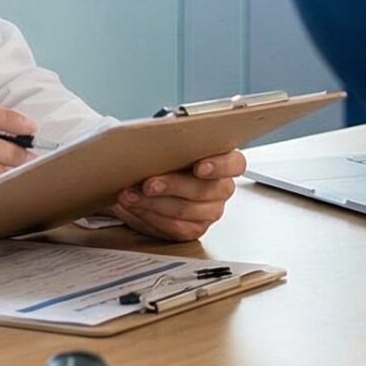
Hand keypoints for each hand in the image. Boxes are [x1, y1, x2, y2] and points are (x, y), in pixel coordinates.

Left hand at [111, 149, 245, 243]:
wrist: (149, 180)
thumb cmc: (165, 158)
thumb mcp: (170, 143)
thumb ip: (174, 140)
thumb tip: (159, 136)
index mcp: (225, 162)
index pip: (235, 164)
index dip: (218, 166)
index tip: (199, 167)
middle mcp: (221, 188)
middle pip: (204, 190)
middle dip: (172, 185)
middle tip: (148, 183)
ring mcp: (210, 211)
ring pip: (185, 210)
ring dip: (153, 202)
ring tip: (131, 194)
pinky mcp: (193, 229)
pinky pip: (173, 226)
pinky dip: (150, 215)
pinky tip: (136, 206)